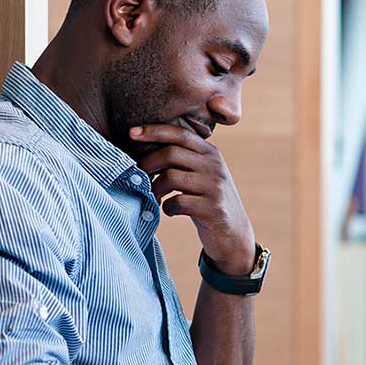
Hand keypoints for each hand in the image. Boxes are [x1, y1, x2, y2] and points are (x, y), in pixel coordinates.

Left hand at [132, 124, 255, 274]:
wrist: (234, 233)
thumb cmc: (207, 201)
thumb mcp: (202, 174)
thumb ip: (184, 159)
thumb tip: (144, 150)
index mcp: (210, 153)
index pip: (180, 133)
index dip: (154, 131)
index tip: (132, 133)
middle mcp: (214, 166)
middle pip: (171, 153)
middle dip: (147, 163)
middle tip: (139, 176)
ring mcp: (214, 187)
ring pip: (170, 177)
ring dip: (154, 189)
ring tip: (155, 197)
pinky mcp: (213, 208)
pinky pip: (177, 202)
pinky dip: (166, 208)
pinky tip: (169, 211)